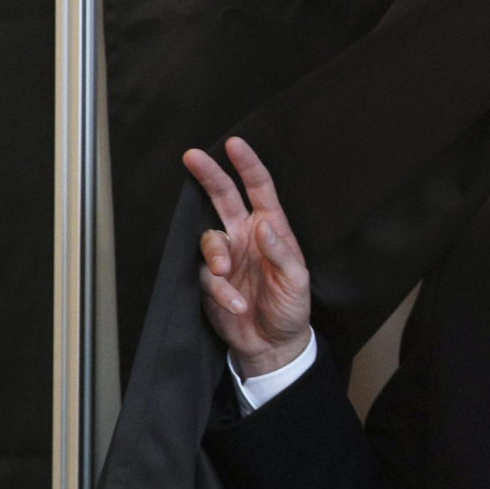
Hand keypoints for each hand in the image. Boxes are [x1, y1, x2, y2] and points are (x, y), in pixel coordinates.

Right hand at [183, 137, 311, 376]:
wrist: (272, 344)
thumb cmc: (291, 308)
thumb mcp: (296, 281)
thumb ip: (281, 252)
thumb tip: (262, 226)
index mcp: (271, 228)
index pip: (259, 189)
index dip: (247, 165)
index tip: (234, 144)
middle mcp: (245, 236)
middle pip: (223, 197)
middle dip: (209, 175)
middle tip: (192, 156)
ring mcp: (226, 257)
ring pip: (209, 239)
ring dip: (216, 255)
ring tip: (225, 274)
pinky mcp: (210, 280)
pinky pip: (205, 276)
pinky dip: (219, 291)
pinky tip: (235, 305)